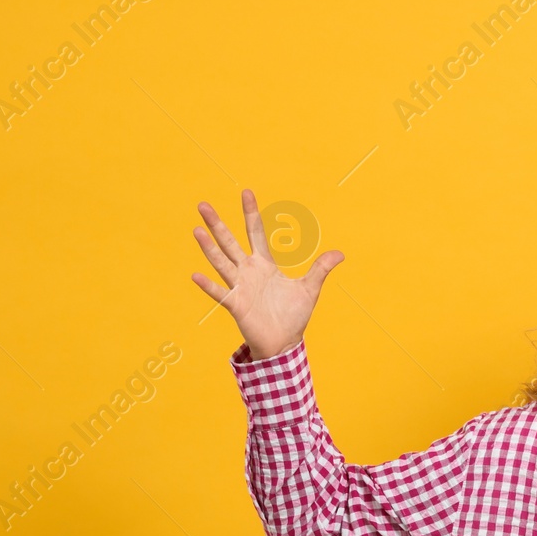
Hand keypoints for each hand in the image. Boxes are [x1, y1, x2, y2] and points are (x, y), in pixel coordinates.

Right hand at [190, 189, 343, 358]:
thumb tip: (341, 253)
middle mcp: (248, 272)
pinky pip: (221, 293)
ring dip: (209, 247)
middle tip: (203, 205)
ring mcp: (240, 287)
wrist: (283, 343)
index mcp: (264, 265)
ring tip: (196, 230)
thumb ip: (320, 269)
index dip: (251, 213)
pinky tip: (195, 275)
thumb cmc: (293, 316)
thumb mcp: (309, 289)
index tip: (247, 192)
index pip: (256, 232)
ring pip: (222, 262)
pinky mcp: (237, 305)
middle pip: (230, 242)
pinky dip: (208, 285)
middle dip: (217, 224)